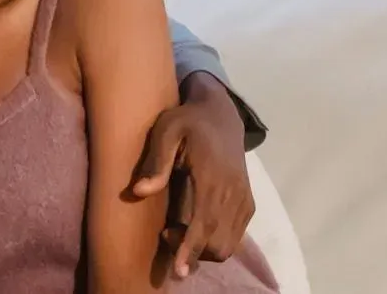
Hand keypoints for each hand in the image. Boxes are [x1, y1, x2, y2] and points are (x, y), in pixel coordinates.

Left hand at [131, 72, 254, 278]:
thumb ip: (156, 161)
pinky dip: (215, 241)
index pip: (204, 224)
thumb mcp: (166, 130)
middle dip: (190, 251)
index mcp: (214, 178)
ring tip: (176, 229)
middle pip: (218, 243)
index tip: (178, 271)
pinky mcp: (248, 204)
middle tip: (164, 232)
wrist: (221, 115)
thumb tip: (138, 191)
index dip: (190, 249)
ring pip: (228, 245)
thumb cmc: (188, 121)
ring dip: (202, 249)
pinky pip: (235, 236)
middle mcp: (235, 194)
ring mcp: (244, 200)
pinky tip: (194, 228)